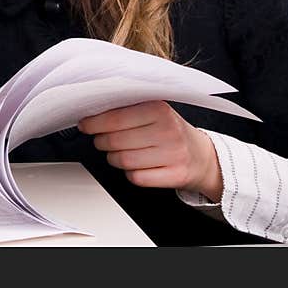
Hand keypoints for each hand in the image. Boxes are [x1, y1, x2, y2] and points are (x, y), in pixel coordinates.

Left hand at [78, 101, 222, 200]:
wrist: (202, 156)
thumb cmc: (170, 131)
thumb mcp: (153, 111)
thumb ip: (126, 109)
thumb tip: (92, 112)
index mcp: (159, 109)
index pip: (115, 118)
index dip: (94, 123)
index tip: (85, 125)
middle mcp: (168, 130)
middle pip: (115, 140)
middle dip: (102, 141)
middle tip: (101, 139)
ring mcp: (173, 154)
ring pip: (123, 160)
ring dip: (114, 158)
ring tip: (118, 152)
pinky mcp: (175, 175)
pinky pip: (137, 178)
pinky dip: (130, 173)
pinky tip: (136, 165)